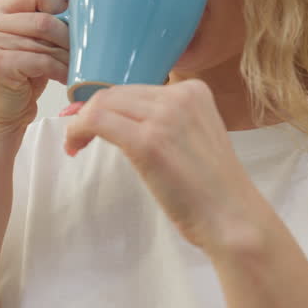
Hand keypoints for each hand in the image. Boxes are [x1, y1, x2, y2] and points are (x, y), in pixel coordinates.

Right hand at [0, 0, 72, 134]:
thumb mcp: (34, 38)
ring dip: (67, 54)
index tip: (72, 26)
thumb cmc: (20, 79)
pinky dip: (59, 69)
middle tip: (83, 50)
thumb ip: (46, 5)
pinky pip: (40, 59)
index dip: (61, 6)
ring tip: (77, 65)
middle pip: (43, 16)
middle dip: (68, 35)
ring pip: (44, 38)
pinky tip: (65, 78)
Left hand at [61, 80, 258, 248]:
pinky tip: (75, 147)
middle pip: (116, 93)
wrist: (232, 218)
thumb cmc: (212, 189)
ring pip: (103, 103)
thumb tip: (113, 115)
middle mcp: (180, 96)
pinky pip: (97, 121)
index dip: (109, 105)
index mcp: (194, 91)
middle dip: (90, 111)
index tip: (92, 123)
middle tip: (77, 134)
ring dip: (81, 122)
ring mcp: (165, 117)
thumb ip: (164, 121)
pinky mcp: (149, 141)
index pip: (136, 89)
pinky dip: (78, 130)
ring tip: (77, 144)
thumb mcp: (193, 137)